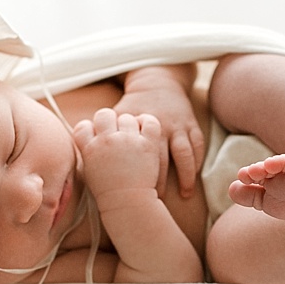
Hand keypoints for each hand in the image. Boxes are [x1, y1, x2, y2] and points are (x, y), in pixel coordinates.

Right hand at [73, 108, 161, 203]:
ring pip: (127, 117)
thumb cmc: (108, 192)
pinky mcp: (147, 143)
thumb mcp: (89, 171)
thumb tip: (89, 139)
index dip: (90, 128)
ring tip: (132, 138)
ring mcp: (128, 140)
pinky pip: (148, 120)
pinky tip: (145, 131)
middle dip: (109, 121)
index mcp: (90, 148)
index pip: (84, 125)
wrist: (128, 203)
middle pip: (104, 114)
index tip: (97, 136)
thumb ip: (88, 152)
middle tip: (115, 133)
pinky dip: (147, 122)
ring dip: (129, 125)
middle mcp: (107, 140)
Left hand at [115, 67, 205, 197]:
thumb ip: (105, 132)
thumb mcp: (118, 114)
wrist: (157, 82)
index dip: (138, 176)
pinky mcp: (191, 123)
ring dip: (186, 176)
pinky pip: (198, 145)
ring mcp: (178, 124)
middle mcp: (161, 124)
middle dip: (160, 182)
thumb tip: (86, 153)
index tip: (135, 194)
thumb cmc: (133, 104)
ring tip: (185, 194)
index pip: (138, 155)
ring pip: (185, 154)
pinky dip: (198, 162)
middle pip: (162, 159)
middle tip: (156, 202)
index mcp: (139, 124)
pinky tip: (195, 177)